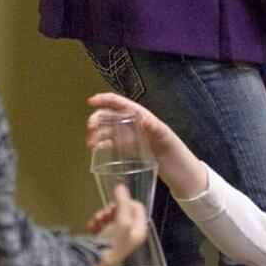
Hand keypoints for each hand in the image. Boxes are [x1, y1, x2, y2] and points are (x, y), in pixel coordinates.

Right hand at [86, 93, 207, 197]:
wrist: (175, 166)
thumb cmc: (171, 146)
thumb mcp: (165, 136)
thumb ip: (155, 128)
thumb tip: (145, 120)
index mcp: (139, 115)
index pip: (119, 103)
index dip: (105, 99)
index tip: (91, 101)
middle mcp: (130, 123)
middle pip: (109, 115)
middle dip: (97, 118)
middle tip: (90, 127)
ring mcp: (126, 136)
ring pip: (106, 130)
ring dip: (96, 134)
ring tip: (90, 144)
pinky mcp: (125, 148)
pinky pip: (109, 143)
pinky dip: (100, 145)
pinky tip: (95, 150)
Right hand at [87, 183, 145, 265]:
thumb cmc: (109, 246)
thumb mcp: (121, 223)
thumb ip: (123, 204)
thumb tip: (121, 186)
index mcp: (139, 231)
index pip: (137, 207)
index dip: (125, 202)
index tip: (113, 206)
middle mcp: (131, 235)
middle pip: (124, 211)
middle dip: (111, 210)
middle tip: (102, 214)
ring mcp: (118, 239)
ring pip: (112, 217)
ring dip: (102, 216)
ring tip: (94, 221)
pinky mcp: (106, 242)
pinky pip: (103, 226)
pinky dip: (96, 223)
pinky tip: (91, 227)